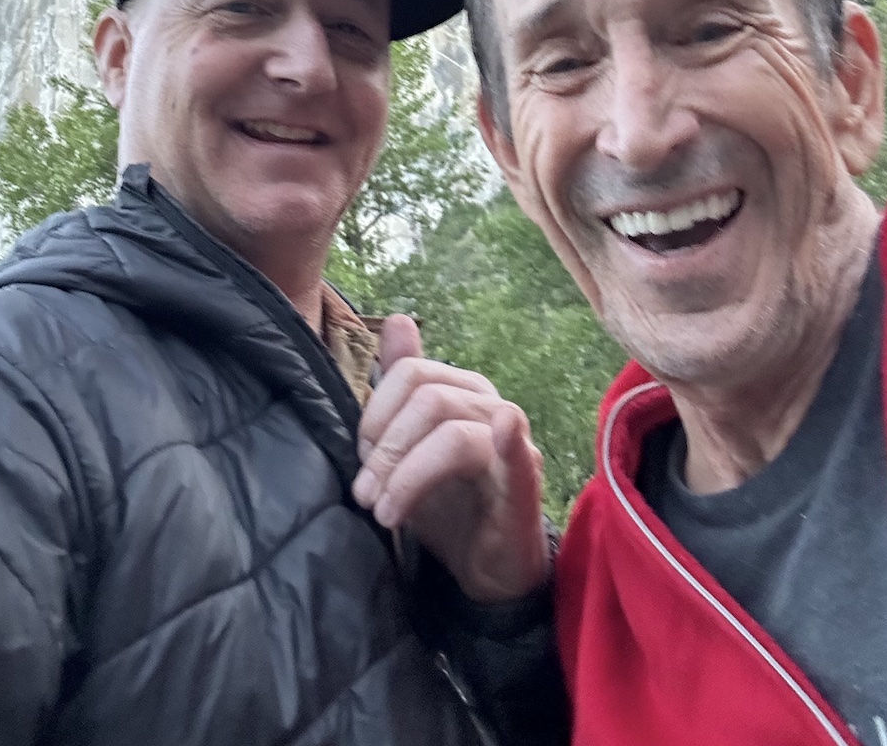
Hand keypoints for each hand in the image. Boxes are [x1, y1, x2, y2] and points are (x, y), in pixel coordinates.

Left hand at [352, 315, 550, 603]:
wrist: (485, 568)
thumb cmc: (447, 503)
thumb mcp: (409, 444)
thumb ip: (399, 386)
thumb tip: (398, 319)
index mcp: (460, 390)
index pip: (409, 372)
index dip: (375, 413)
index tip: (361, 458)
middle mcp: (488, 404)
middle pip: (427, 397)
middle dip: (386, 449)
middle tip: (366, 495)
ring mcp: (511, 442)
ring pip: (451, 431)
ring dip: (407, 476)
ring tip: (384, 513)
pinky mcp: (525, 483)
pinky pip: (516, 450)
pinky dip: (508, 436)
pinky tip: (502, 429)